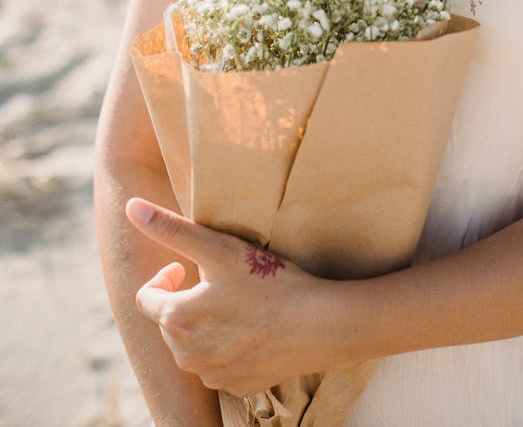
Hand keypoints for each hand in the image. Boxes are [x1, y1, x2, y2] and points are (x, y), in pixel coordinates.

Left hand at [126, 198, 344, 396]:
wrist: (319, 325)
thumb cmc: (268, 282)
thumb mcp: (219, 248)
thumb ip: (171, 229)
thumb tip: (132, 207)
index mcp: (176, 320)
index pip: (146, 298)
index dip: (164, 277)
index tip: (185, 266)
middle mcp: (186, 356)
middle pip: (169, 322)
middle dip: (185, 300)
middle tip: (216, 280)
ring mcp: (213, 375)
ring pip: (193, 345)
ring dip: (204, 324)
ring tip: (235, 302)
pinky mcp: (237, 387)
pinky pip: (219, 364)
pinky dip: (227, 346)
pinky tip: (252, 327)